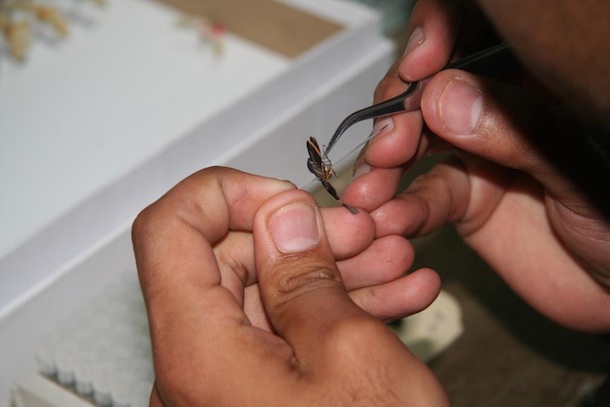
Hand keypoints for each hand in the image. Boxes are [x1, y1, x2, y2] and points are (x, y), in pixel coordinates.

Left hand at [132, 167, 446, 404]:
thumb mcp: (354, 359)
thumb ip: (307, 276)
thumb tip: (280, 216)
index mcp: (199, 353)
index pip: (168, 231)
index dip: (225, 195)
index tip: (286, 199)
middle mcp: (197, 369)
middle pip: (226, 260)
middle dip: (302, 235)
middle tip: (364, 235)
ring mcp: (229, 385)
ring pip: (267, 296)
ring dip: (332, 271)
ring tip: (394, 262)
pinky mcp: (259, 395)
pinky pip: (285, 335)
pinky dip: (333, 312)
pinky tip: (390, 299)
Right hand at [344, 0, 609, 331]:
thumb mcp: (584, 169)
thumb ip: (520, 131)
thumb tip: (442, 96)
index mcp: (537, 81)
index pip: (477, 30)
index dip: (438, 34)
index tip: (420, 63)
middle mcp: (497, 110)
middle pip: (429, 85)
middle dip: (400, 108)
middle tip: (392, 141)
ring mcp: (474, 153)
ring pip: (413, 138)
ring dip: (384, 159)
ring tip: (373, 184)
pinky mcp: (460, 199)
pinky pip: (420, 196)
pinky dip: (400, 208)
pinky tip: (389, 218)